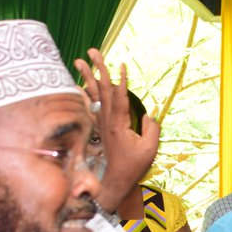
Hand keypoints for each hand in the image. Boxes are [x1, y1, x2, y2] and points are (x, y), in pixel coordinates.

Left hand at [72, 49, 159, 212]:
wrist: (116, 180)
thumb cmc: (134, 166)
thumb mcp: (150, 149)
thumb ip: (151, 129)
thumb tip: (149, 114)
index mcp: (119, 125)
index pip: (120, 98)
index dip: (121, 82)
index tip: (121, 65)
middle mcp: (107, 121)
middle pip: (103, 90)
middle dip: (99, 69)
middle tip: (93, 51)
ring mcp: (102, 123)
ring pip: (95, 95)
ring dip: (88, 76)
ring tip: (80, 59)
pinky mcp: (101, 127)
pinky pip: (92, 106)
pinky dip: (86, 93)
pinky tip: (79, 83)